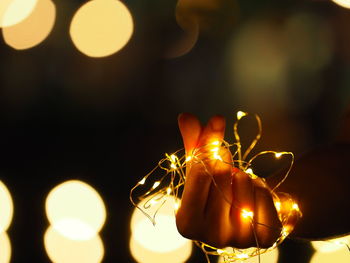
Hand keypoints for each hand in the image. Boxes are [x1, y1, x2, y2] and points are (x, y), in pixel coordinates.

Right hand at [175, 113, 281, 247]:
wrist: (246, 210)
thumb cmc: (216, 188)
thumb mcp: (201, 166)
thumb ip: (193, 142)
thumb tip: (185, 116)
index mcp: (187, 222)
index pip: (199, 173)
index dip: (208, 146)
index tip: (217, 122)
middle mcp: (211, 236)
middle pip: (222, 175)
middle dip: (225, 165)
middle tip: (226, 172)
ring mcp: (239, 240)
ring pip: (245, 183)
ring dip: (243, 176)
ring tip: (238, 187)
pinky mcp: (265, 238)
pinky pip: (264, 193)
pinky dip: (260, 187)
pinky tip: (253, 197)